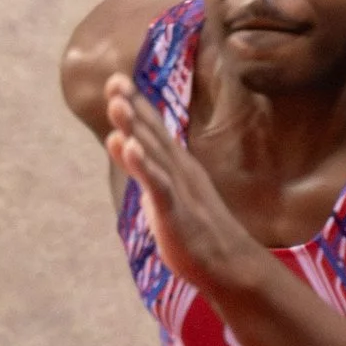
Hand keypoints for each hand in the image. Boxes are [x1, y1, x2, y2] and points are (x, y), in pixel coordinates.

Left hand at [105, 76, 263, 303]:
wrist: (231, 264)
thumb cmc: (195, 229)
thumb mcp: (161, 193)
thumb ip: (139, 166)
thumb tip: (117, 139)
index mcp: (175, 166)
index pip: (153, 129)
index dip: (136, 104)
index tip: (116, 80)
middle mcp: (179, 170)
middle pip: (152, 134)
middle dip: (133, 107)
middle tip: (114, 80)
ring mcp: (179, 189)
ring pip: (154, 154)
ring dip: (135, 128)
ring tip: (117, 104)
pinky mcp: (176, 211)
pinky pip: (158, 186)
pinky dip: (144, 166)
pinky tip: (130, 148)